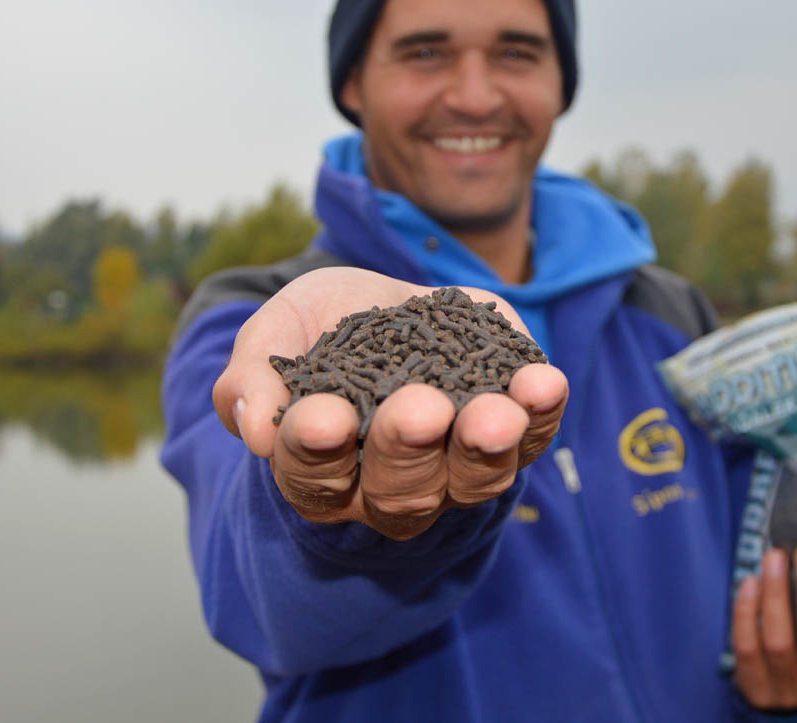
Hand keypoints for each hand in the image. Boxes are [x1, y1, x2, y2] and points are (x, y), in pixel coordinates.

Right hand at [212, 267, 567, 539]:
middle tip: (420, 409)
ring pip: (473, 478)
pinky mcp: (512, 433)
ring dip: (487, 446)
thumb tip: (253, 428)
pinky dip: (540, 413)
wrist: (387, 308)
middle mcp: (389, 487)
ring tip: (497, 413)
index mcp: (320, 470)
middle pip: (400, 488)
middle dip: (410, 447)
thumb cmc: (321, 330)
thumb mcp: (278, 332)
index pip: (312, 472)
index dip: (316, 449)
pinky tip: (543, 384)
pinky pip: (532, 437)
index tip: (325, 417)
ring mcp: (456, 468)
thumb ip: (253, 373)